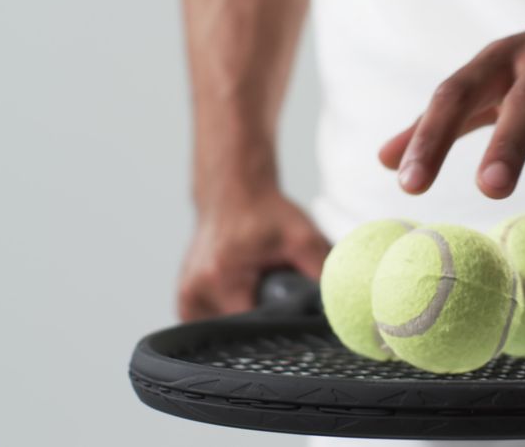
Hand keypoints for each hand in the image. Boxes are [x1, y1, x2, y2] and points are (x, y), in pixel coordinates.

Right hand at [177, 190, 329, 319]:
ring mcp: (186, 296)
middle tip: (273, 292)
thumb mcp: (303, 238)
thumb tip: (340, 303)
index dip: (276, 327)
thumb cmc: (264, 212)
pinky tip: (242, 293)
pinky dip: (230, 313)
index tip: (289, 315)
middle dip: (261, 320)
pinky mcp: (184, 298)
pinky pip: (211, 321)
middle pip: (238, 333)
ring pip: (224, 332)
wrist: (234, 192)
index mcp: (220, 278)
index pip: (253, 329)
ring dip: (244, 318)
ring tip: (255, 288)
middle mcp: (196, 290)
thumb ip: (323, 271)